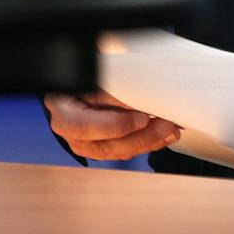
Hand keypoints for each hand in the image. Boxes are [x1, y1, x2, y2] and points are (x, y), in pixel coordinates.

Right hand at [44, 92, 181, 161]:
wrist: (70, 91)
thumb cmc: (78, 82)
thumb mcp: (89, 81)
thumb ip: (108, 92)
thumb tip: (135, 101)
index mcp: (64, 115)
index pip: (86, 126)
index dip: (116, 125)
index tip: (141, 116)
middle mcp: (71, 136)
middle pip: (106, 145)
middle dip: (139, 137)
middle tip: (163, 125)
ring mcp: (85, 145)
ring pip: (118, 152)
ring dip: (147, 142)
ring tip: (169, 130)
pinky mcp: (100, 148)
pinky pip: (124, 151)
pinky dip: (145, 144)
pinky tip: (162, 136)